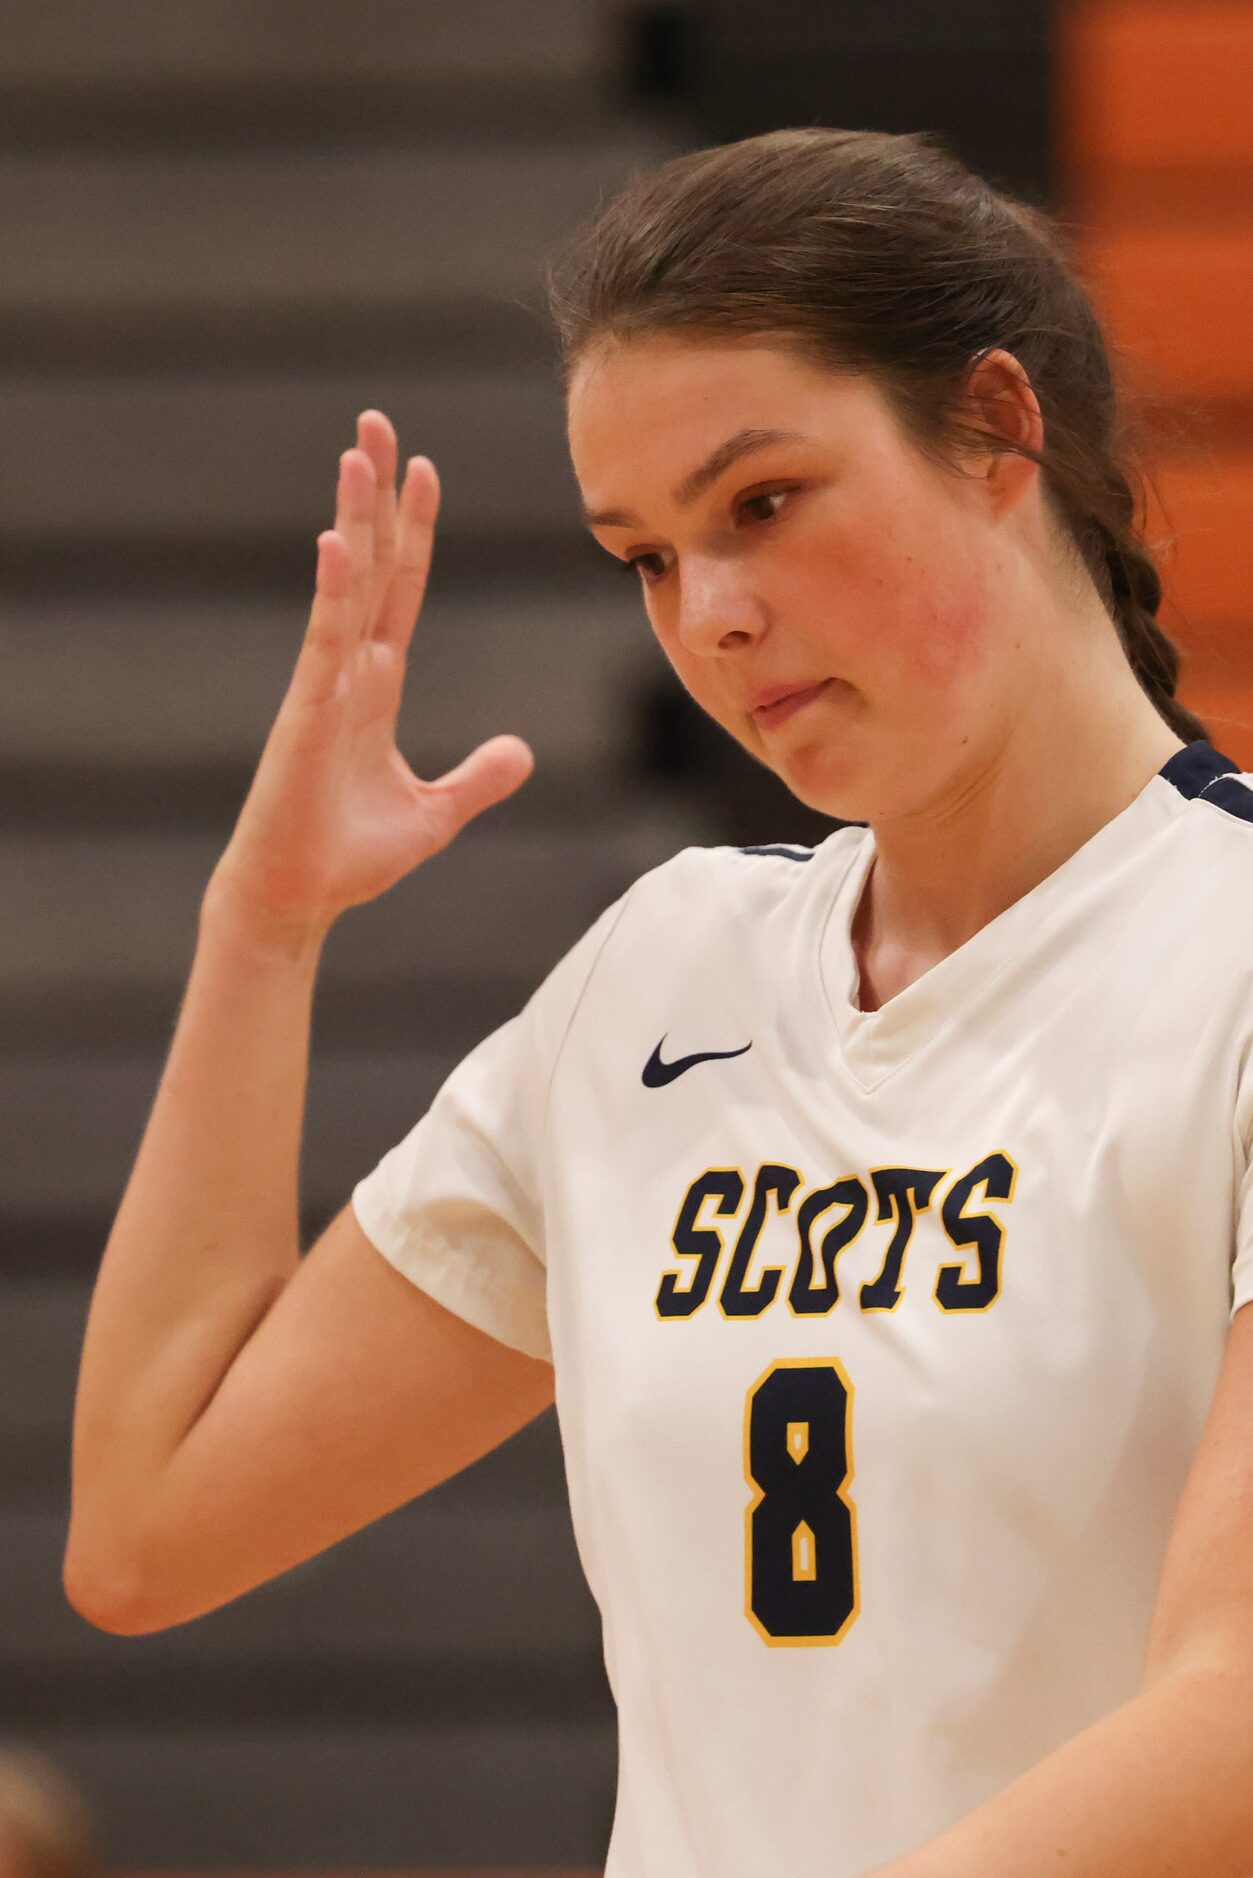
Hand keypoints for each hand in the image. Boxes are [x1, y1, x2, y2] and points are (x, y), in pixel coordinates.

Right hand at [204, 410, 534, 940]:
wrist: (299, 899)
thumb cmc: (351, 857)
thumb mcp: (437, 813)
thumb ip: (479, 777)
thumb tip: (522, 752)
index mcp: (377, 684)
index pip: (402, 588)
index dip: (413, 529)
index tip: (423, 470)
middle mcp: (348, 670)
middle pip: (370, 563)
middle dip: (375, 494)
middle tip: (378, 422)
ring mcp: (324, 685)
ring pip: (346, 585)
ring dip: (354, 518)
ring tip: (358, 453)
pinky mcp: (307, 714)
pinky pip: (323, 642)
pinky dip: (333, 593)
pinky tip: (339, 544)